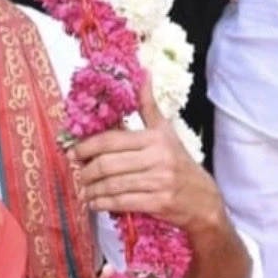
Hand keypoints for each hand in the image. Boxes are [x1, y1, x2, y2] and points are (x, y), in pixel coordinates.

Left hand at [73, 80, 223, 233]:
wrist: (204, 199)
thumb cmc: (180, 162)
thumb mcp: (166, 132)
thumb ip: (149, 106)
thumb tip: (144, 74)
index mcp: (155, 138)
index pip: (112, 140)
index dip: (87, 146)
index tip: (72, 152)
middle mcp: (157, 158)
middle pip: (108, 164)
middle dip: (86, 170)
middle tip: (78, 172)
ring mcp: (159, 182)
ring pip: (113, 185)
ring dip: (93, 189)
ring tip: (84, 190)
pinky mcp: (159, 203)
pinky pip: (123, 203)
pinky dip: (104, 203)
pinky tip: (95, 203)